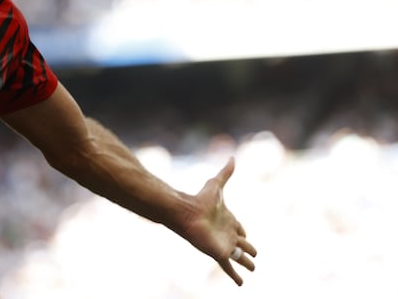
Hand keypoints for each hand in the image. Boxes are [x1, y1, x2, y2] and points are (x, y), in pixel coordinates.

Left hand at [183, 157, 256, 285]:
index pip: (240, 228)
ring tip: (253, 269)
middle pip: (243, 243)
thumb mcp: (216, 184)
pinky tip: (241, 284)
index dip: (243, 231)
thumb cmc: (200, 199)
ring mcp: (225, 244)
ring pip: (240, 256)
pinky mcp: (220, 253)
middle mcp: (227, 233)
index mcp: (228, 219)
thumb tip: (232, 157)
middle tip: (255, 255)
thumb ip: (225, 172)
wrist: (186, 212)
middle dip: (250, 249)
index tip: (246, 234)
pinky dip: (236, 276)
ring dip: (247, 263)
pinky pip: (230, 267)